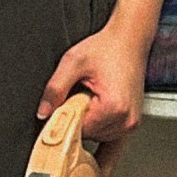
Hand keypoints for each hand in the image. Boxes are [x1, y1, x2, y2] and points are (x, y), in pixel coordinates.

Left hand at [42, 16, 150, 153]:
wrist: (129, 40)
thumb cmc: (107, 47)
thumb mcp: (73, 62)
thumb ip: (55, 88)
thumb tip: (43, 113)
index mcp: (113, 108)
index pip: (78, 130)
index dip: (65, 118)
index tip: (64, 103)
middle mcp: (126, 120)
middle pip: (88, 135)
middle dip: (78, 118)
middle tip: (80, 94)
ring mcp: (131, 123)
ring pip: (98, 137)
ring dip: (89, 122)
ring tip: (92, 97)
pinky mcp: (132, 122)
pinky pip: (110, 137)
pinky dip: (100, 127)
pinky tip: (96, 116)